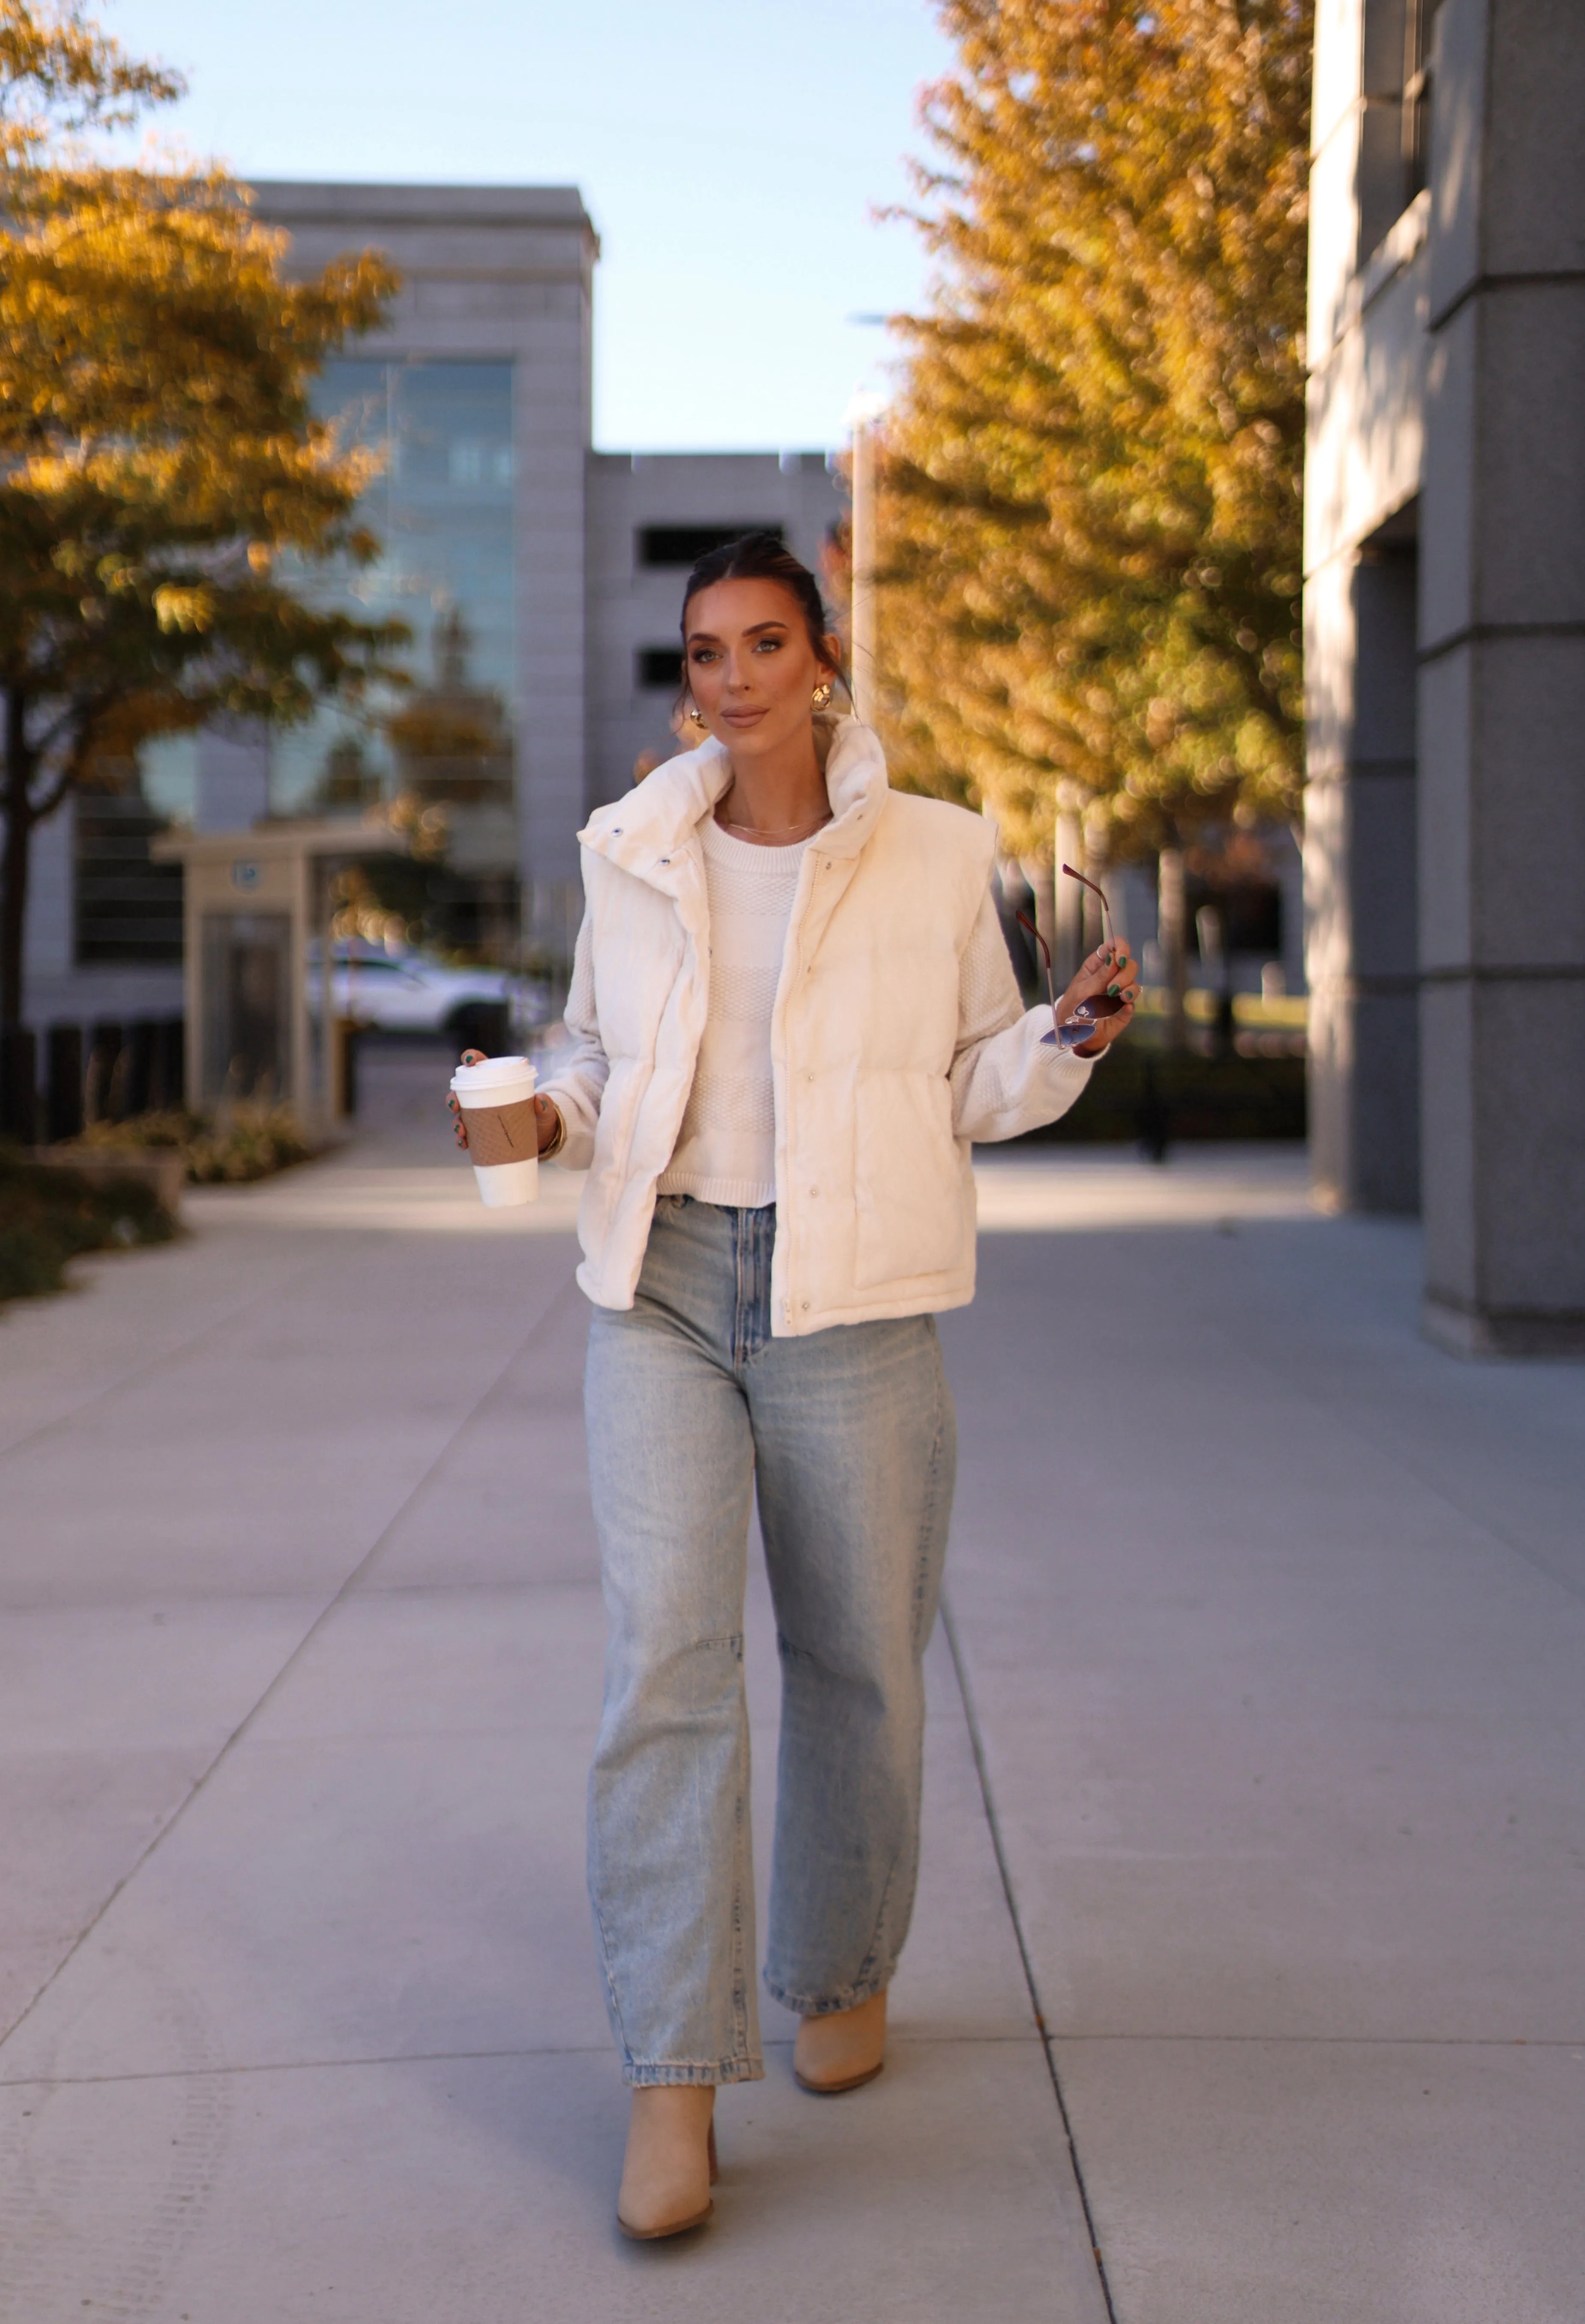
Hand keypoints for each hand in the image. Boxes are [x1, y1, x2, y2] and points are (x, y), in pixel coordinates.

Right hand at [446, 1049, 563, 1153]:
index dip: (470, 1058)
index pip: (479, 1065)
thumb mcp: (544, 1109)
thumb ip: (545, 1104)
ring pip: (460, 1117)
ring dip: (456, 1123)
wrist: (543, 1138)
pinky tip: (463, 1144)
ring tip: (461, 1130)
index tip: (469, 1061)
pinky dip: (462, 1141)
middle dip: (453, 1098)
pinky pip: (467, 1138)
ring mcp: (481, 1117)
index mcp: (497, 1082)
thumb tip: (540, 1101)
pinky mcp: (482, 1135)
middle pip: (461, 1094)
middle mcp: (484, 1099)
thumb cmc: (540, 1116)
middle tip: (456, 1105)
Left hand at [1056, 940, 1139, 1056]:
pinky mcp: (1125, 1007)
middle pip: (1129, 964)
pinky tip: (1123, 1008)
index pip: (1114, 946)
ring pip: (1134, 982)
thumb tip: (1114, 958)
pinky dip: (1130, 1003)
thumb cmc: (1071, 1009)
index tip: (1120, 959)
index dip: (1121, 947)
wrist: (1072, 1036)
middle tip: (1112, 988)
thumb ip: (1099, 976)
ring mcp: (1119, 991)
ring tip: (1117, 998)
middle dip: (1124, 974)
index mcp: (1098, 965)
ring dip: (1128, 989)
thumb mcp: (1081, 991)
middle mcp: (1111, 976)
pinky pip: (1134, 1002)